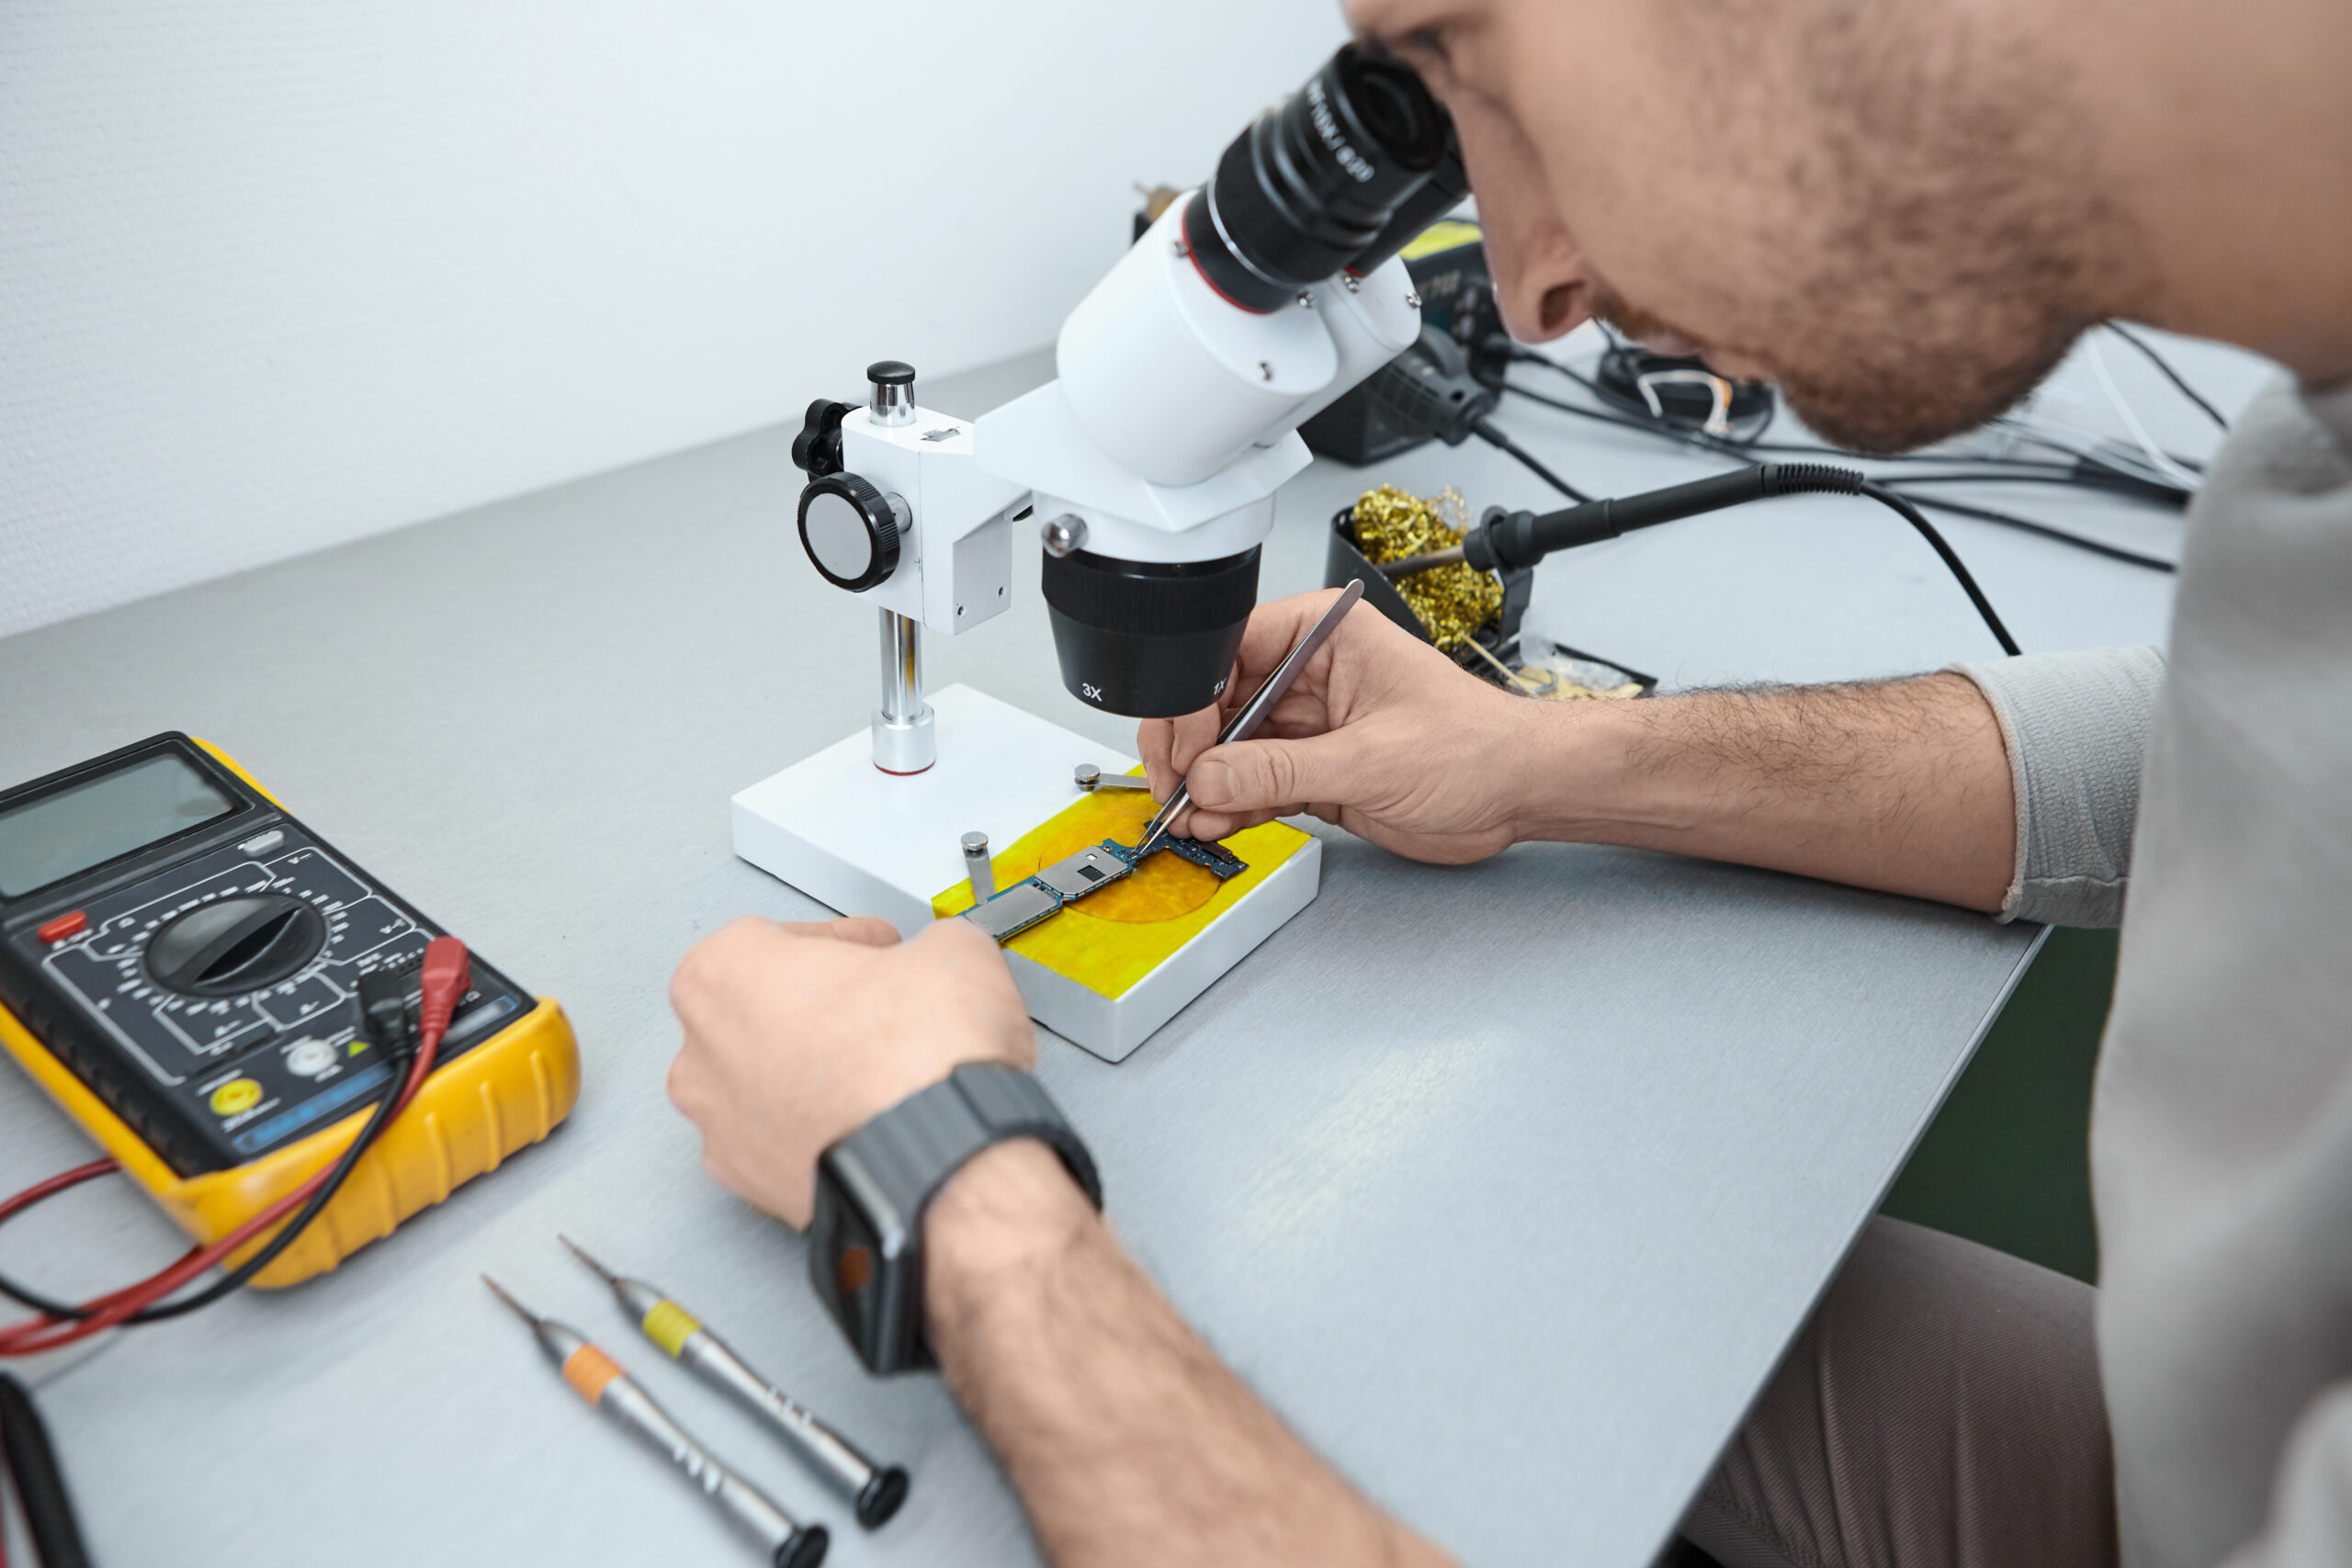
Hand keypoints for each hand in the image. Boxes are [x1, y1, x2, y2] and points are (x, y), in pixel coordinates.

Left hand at [666, 915, 1033, 1226]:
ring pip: (766, 1086)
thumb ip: (925, 945)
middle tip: (879, 1011)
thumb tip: (938, 957)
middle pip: (759, 1015)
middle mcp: (702, 1054)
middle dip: (818, 1012)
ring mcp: (721, 1129)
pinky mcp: (753, 1189)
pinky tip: (874, 1122)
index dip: (842, 942)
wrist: (942, 1162)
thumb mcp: (950, 950)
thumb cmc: (920, 1059)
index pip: (778, 937)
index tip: (875, 952)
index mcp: (722, 973)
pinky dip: (822, 1133)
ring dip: (817, 1077)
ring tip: (882, 1074)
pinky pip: (785, 1145)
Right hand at [1136, 589, 1534, 863]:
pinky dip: (1231, 806)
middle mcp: (1307, 673)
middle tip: (1174, 788)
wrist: (1517, 793)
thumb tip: (1214, 776)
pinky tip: (1216, 821)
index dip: (1194, 697)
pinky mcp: (1311, 770)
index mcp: (1323, 634)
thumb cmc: (1477, 745)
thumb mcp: (1373, 758)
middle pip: (1217, 702)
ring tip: (1189, 814)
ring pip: (1229, 750)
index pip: (1230, 650)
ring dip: (1207, 785)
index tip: (1184, 747)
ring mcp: (1306, 724)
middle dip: (1192, 749)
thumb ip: (1285, 770)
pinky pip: (1253, 785)